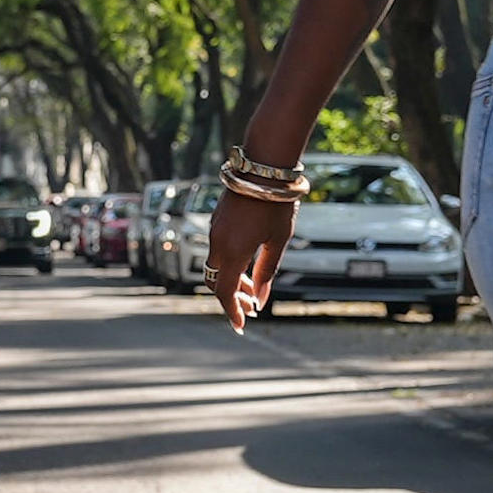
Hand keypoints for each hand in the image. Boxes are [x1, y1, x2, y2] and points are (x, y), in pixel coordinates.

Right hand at [203, 187, 295, 330]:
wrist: (263, 167)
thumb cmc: (276, 203)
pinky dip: (229, 264)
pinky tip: (247, 265)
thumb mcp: (278, 241)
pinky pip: (218, 250)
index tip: (241, 325)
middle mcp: (217, 243)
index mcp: (232, 251)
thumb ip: (267, 272)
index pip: (224, 292)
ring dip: (231, 281)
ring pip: (216, 266)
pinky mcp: (217, 221)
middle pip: (215, 281)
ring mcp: (215, 230)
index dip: (231, 311)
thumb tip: (260, 299)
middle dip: (231, 298)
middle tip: (251, 308)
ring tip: (252, 290)